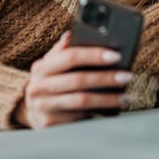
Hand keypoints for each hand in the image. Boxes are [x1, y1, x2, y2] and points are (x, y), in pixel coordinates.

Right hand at [13, 31, 132, 128]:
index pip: (70, 56)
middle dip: (106, 78)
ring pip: (81, 101)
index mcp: (41, 67)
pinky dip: (98, 114)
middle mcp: (38, 86)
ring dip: (107, 99)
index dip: (94, 55)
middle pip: (78, 80)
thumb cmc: (50, 82)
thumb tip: (73, 34)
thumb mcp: (52, 64)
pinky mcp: (49, 125)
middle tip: (127, 76)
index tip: (116, 56)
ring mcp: (42, 107)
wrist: (31, 110)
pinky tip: (111, 110)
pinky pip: (79, 119)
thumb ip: (64, 49)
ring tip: (125, 97)